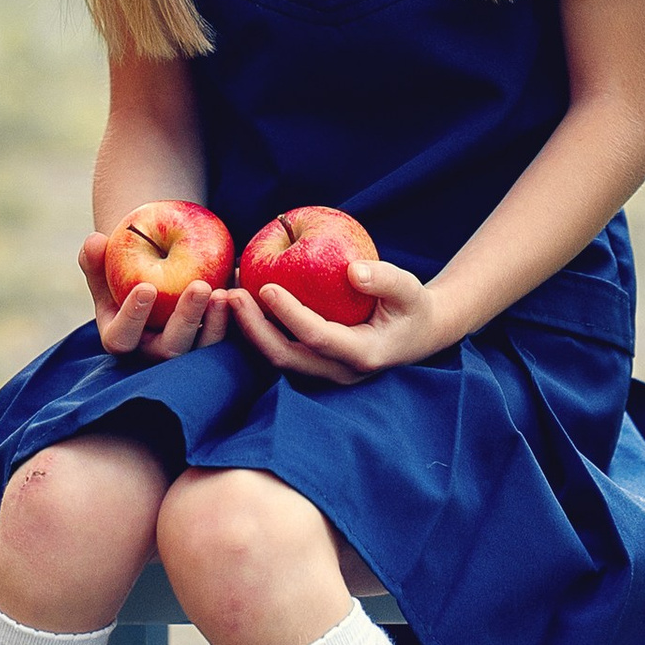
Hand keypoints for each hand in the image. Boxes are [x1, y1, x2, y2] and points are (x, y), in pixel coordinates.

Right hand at [79, 230, 230, 362]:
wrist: (155, 281)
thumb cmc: (123, 274)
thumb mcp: (106, 267)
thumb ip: (95, 258)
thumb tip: (94, 240)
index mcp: (122, 338)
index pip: (122, 338)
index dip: (133, 317)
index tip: (146, 288)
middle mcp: (155, 351)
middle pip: (171, 348)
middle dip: (187, 318)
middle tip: (200, 287)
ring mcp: (188, 350)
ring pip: (205, 350)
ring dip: (217, 322)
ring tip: (226, 292)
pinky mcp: (214, 342)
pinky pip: (231, 335)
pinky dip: (238, 313)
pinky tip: (242, 284)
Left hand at [226, 255, 445, 384]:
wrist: (416, 334)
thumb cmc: (412, 307)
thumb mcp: (410, 289)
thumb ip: (385, 279)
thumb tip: (352, 270)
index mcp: (363, 355)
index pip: (318, 338)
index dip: (290, 315)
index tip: (267, 287)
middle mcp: (338, 372)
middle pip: (286, 357)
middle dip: (254, 328)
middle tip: (232, 293)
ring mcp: (323, 373)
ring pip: (276, 359)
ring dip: (249, 330)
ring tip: (228, 294)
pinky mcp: (311, 365)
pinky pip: (278, 350)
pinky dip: (257, 329)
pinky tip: (241, 300)